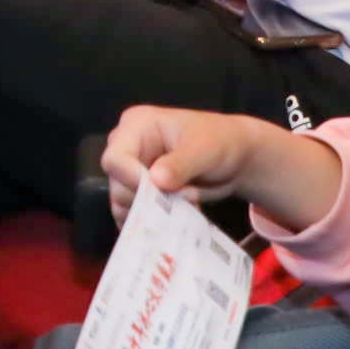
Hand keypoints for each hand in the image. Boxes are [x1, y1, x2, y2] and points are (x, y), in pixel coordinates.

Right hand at [99, 105, 268, 214]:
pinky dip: (155, 223)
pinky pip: (135, 217)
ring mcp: (131, 173)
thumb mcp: (205, 149)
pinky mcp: (139, 194)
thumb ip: (181, 163)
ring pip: (124, 205)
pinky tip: (177, 217)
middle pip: (117, 185)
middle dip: (150, 199)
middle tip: (183, 200)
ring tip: (185, 206)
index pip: (115, 158)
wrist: (234, 157)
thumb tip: (156, 179)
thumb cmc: (220, 142)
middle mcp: (127, 149)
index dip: (131, 179)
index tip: (160, 193)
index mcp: (136, 125)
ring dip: (155, 213)